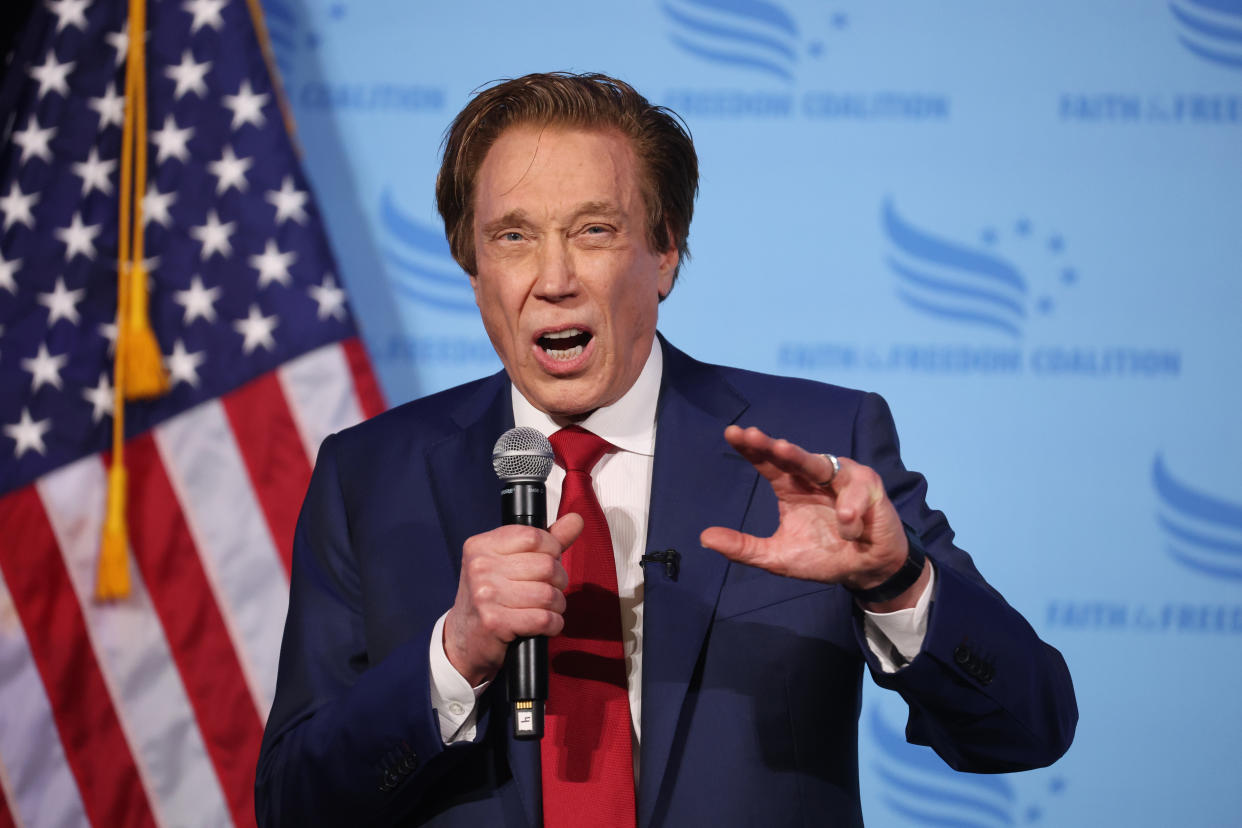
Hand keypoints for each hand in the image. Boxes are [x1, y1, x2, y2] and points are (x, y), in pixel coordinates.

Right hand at [444, 514, 582, 685]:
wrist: (464, 639)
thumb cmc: (491, 597)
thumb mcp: (510, 562)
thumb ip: (545, 541)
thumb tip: (576, 519)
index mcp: (482, 545)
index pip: (535, 536)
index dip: (552, 550)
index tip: (548, 561)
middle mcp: (480, 567)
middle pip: (546, 565)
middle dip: (558, 581)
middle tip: (549, 590)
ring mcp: (485, 595)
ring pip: (548, 594)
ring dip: (557, 606)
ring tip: (546, 608)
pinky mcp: (494, 622)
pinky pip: (544, 619)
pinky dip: (553, 624)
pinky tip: (544, 625)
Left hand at [700, 425, 925, 609]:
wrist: (865, 571)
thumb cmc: (823, 557)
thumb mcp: (778, 557)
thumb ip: (744, 548)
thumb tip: (704, 537)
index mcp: (790, 487)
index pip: (767, 463)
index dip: (751, 448)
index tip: (731, 433)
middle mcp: (813, 477)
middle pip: (790, 454)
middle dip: (772, 445)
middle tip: (752, 436)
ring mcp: (841, 478)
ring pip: (821, 464)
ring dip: (804, 460)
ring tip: (785, 455)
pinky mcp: (869, 487)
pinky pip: (856, 492)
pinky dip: (849, 510)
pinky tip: (848, 527)